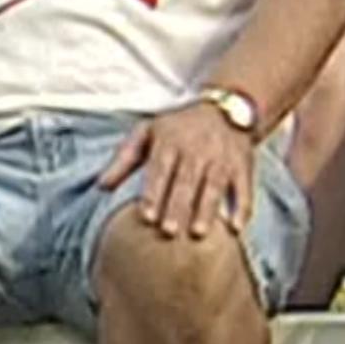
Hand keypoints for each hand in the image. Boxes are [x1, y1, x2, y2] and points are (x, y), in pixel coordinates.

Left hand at [100, 104, 254, 239]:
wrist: (225, 109)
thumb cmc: (178, 127)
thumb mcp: (148, 132)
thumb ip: (124, 159)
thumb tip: (100, 186)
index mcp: (169, 141)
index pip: (160, 169)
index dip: (154, 192)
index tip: (146, 216)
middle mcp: (196, 149)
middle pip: (186, 180)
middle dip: (177, 206)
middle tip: (168, 231)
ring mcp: (222, 158)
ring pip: (214, 186)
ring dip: (207, 210)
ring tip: (198, 234)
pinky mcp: (243, 165)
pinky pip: (244, 188)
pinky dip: (242, 208)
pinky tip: (235, 229)